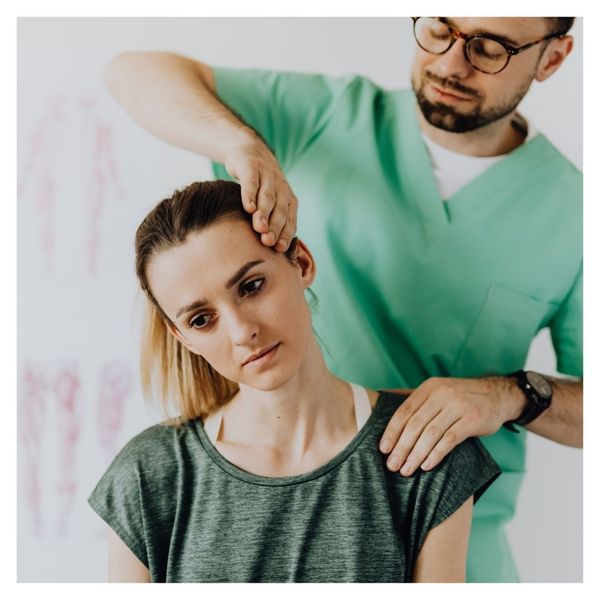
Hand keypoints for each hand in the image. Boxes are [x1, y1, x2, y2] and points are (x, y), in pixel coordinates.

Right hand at [225, 135, 297, 251]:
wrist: (250, 150)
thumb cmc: (260, 185)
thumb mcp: (270, 201)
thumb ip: (271, 220)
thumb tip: (270, 250)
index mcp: (288, 199)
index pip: (289, 219)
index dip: (285, 234)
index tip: (279, 249)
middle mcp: (280, 187)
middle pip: (279, 210)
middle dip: (275, 227)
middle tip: (268, 242)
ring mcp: (267, 176)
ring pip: (267, 197)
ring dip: (264, 213)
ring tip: (260, 228)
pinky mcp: (251, 167)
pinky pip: (251, 182)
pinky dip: (250, 195)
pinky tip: (248, 207)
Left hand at [379, 377, 523, 474]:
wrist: (498, 394)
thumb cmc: (461, 397)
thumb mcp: (438, 390)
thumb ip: (414, 396)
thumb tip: (382, 397)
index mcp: (429, 387)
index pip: (405, 411)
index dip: (392, 431)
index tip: (383, 449)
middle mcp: (442, 393)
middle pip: (415, 424)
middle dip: (401, 447)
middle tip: (393, 465)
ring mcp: (458, 405)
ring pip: (430, 433)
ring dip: (416, 454)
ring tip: (407, 470)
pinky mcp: (472, 419)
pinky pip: (449, 439)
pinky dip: (436, 454)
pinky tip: (427, 465)